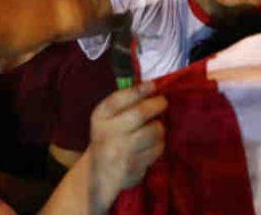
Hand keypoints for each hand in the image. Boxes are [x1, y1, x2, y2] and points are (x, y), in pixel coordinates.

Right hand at [86, 82, 166, 207]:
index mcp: (100, 117)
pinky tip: (153, 144)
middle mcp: (108, 133)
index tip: (153, 85)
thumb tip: (151, 86)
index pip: (119, 99)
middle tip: (163, 102)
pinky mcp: (133, 166)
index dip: (139, 90)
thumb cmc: (108, 139)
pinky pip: (156, 149)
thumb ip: (124, 103)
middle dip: (156, 105)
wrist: (98, 175)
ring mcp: (121, 151)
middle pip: (140, 113)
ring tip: (156, 127)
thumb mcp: (106, 120)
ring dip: (159, 127)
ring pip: (153, 131)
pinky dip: (159, 144)